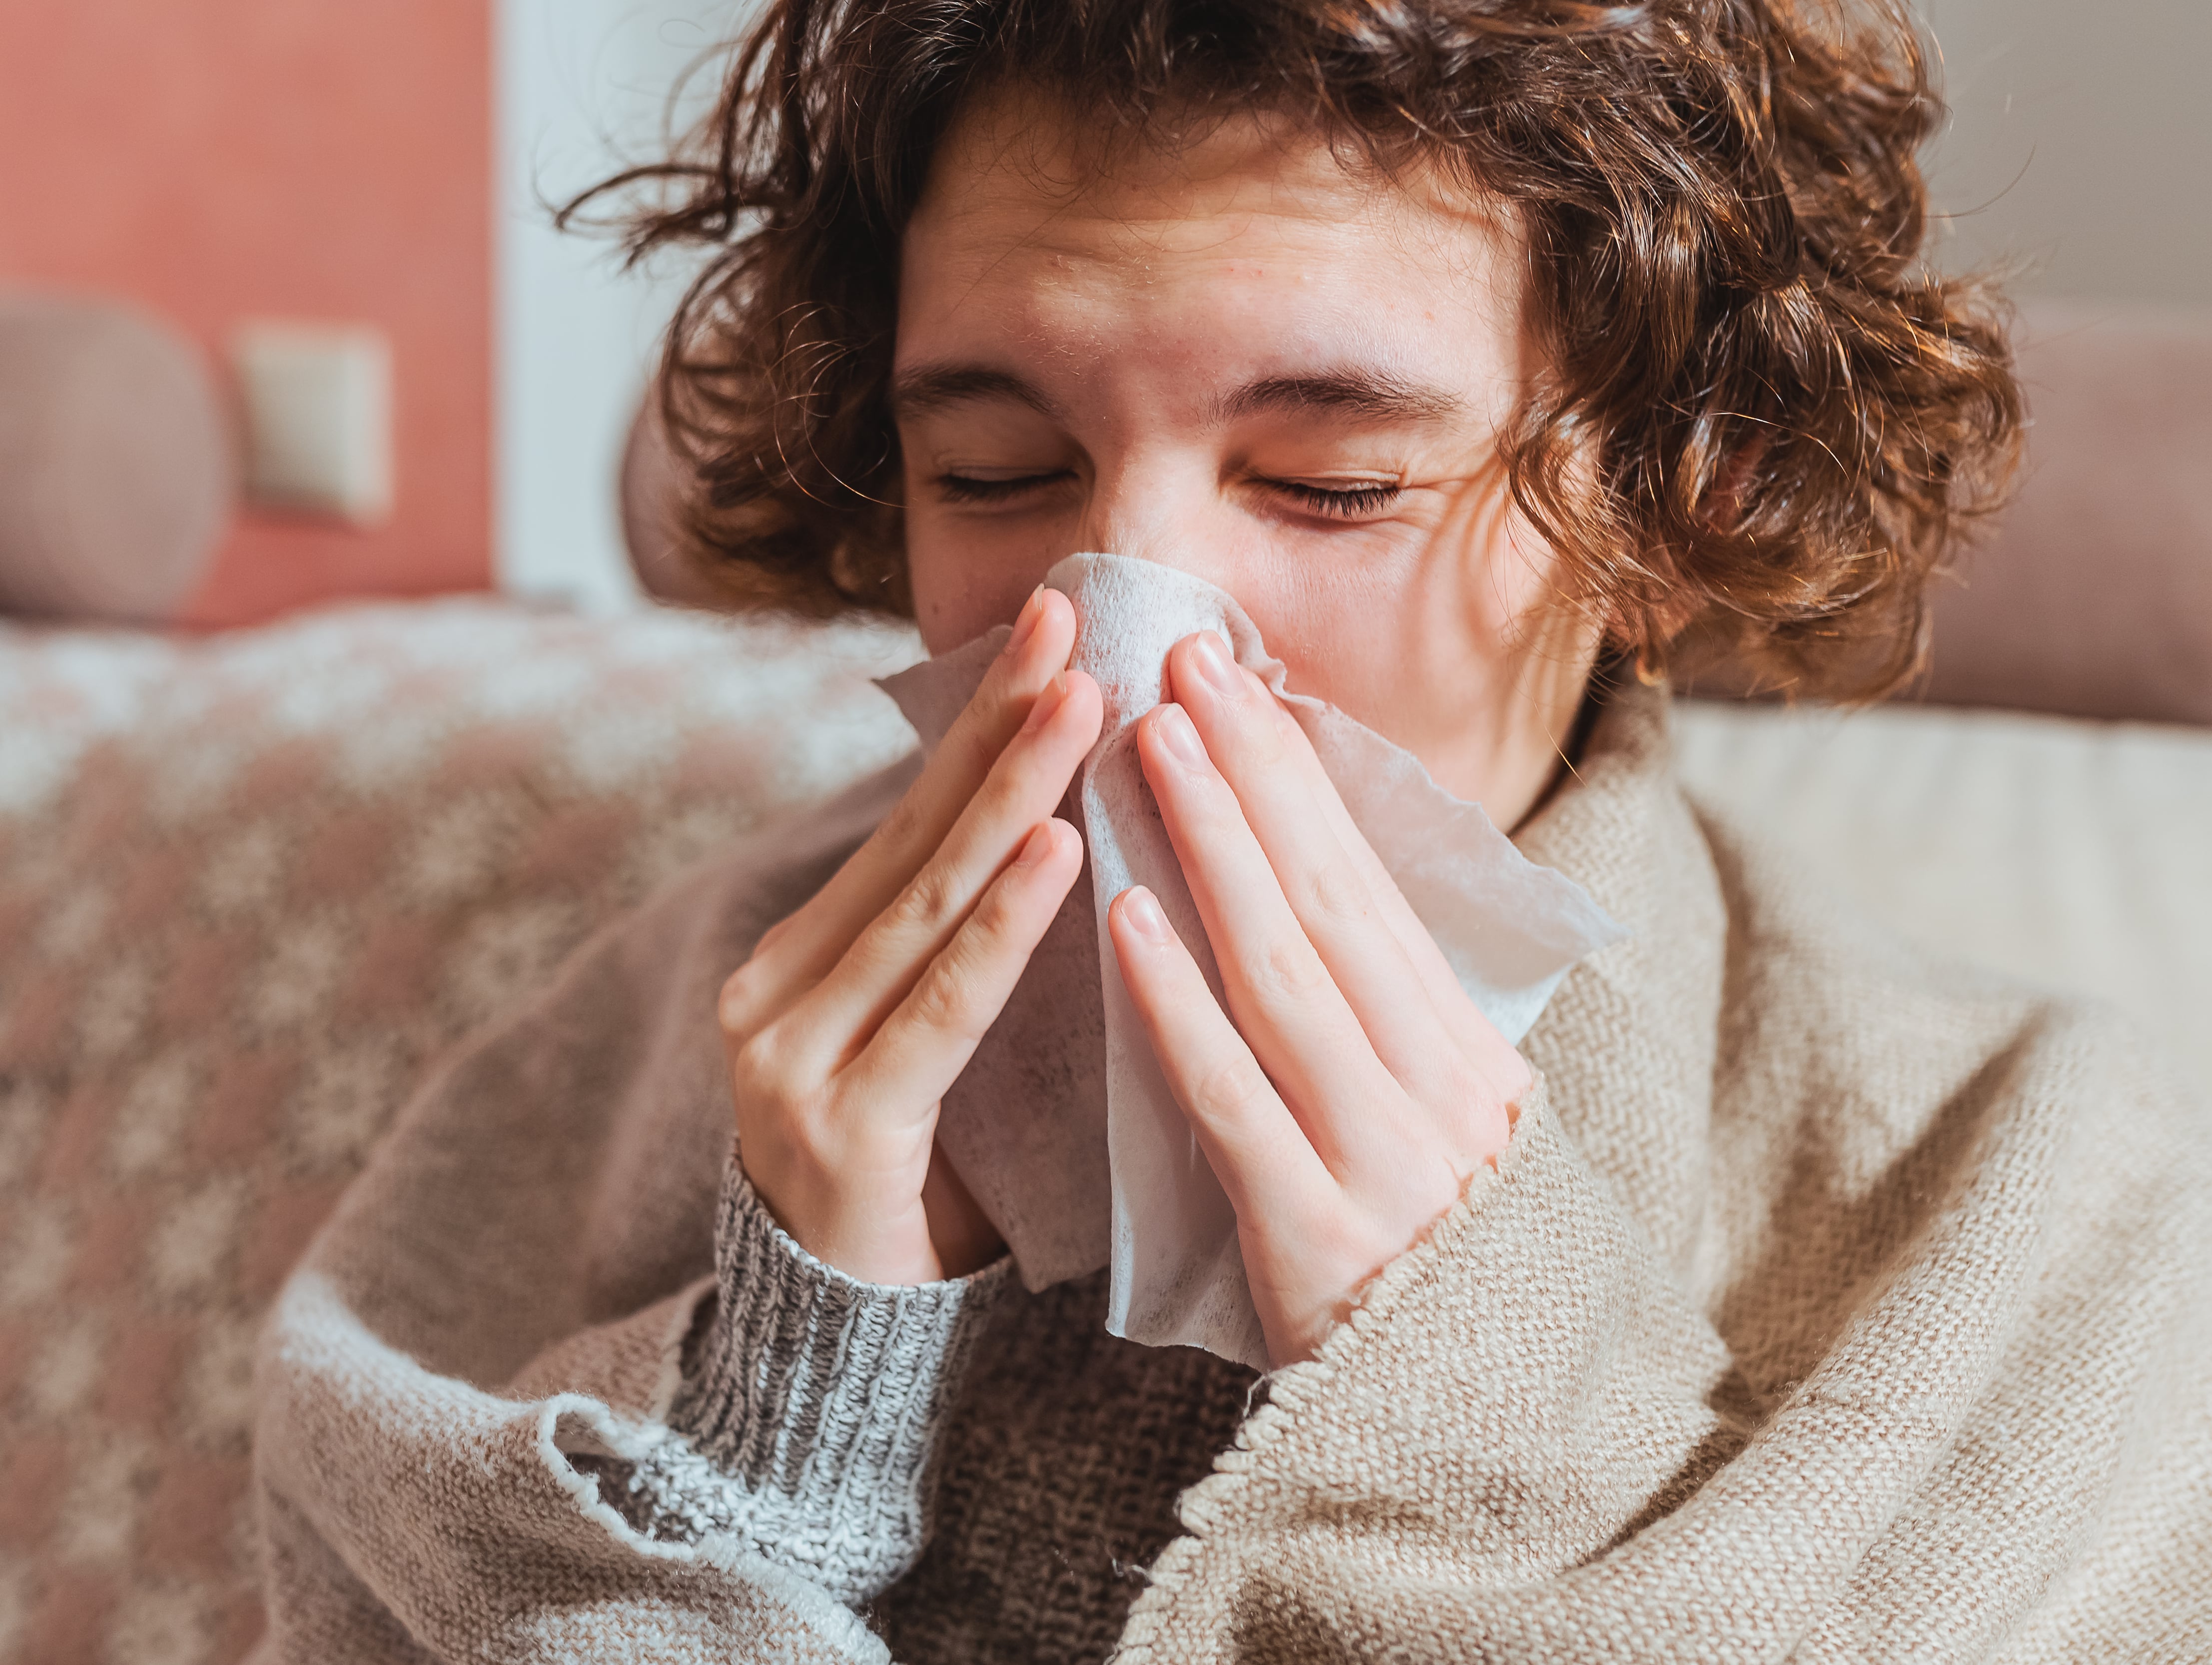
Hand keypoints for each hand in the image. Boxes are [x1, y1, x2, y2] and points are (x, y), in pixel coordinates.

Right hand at [718, 588, 1100, 1282]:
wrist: (839, 1350)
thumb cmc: (918, 1183)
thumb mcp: (932, 1039)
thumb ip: (961, 944)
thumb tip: (1056, 817)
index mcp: (805, 958)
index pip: (911, 821)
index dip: (982, 718)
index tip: (1051, 620)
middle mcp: (779, 992)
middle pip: (912, 837)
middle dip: (996, 721)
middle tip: (1067, 617)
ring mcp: (791, 1059)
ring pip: (925, 905)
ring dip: (1010, 794)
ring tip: (1081, 702)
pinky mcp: (836, 1131)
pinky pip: (941, 1010)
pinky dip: (1001, 925)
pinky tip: (1057, 847)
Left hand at [1106, 632, 1533, 1362]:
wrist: (1487, 1441)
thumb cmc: (1439, 1265)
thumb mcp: (1440, 1129)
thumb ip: (1382, 1023)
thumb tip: (1304, 890)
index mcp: (1466, 1052)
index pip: (1370, 885)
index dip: (1297, 775)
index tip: (1233, 679)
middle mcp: (1436, 1088)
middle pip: (1332, 903)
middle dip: (1254, 776)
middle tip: (1181, 663)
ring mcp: (1384, 1162)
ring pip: (1288, 978)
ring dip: (1216, 851)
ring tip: (1149, 748)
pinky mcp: (1319, 1240)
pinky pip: (1238, 1104)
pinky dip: (1182, 1008)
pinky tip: (1127, 923)